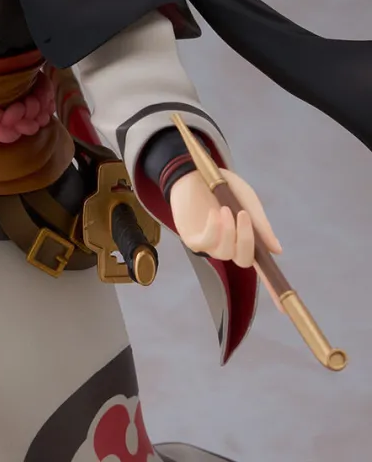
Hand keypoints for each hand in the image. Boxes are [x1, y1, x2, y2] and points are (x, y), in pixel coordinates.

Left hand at [169, 169, 284, 309]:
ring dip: (228, 231)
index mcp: (244, 238)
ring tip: (226, 209)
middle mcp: (228, 245)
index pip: (260, 266)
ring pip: (225, 252)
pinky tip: (214, 213)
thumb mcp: (246, 200)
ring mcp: (210, 244)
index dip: (271, 286)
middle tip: (244, 217)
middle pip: (243, 261)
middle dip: (246, 242)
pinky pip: (206, 243)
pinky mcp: (192, 238)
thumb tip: (277, 251)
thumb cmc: (222, 185)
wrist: (193, 170)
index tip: (284, 307)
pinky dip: (213, 228)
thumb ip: (260, 224)